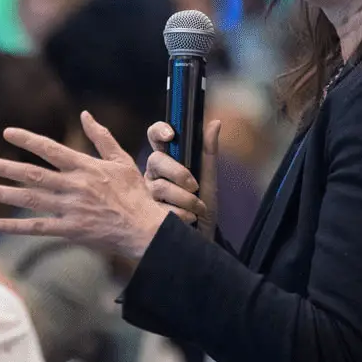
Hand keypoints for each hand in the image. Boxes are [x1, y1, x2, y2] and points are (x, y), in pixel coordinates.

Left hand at [0, 111, 206, 261]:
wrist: (145, 228)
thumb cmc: (134, 193)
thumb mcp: (121, 160)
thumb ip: (101, 137)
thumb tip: (85, 115)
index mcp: (85, 167)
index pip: (50, 149)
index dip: (27, 139)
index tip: (7, 132)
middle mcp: (75, 186)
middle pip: (32, 174)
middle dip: (4, 168)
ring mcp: (71, 209)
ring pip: (29, 200)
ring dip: (2, 193)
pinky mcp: (71, 231)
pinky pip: (39, 228)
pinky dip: (17, 226)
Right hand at [145, 119, 219, 238]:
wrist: (203, 237)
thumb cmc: (203, 206)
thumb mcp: (209, 178)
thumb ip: (208, 152)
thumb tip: (215, 123)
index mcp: (166, 161)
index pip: (156, 138)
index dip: (159, 131)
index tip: (171, 134)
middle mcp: (153, 174)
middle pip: (155, 161)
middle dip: (178, 173)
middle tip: (194, 186)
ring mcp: (147, 194)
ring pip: (159, 187)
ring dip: (185, 199)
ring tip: (197, 209)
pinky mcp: (145, 214)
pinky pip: (160, 208)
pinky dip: (180, 214)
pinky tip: (188, 220)